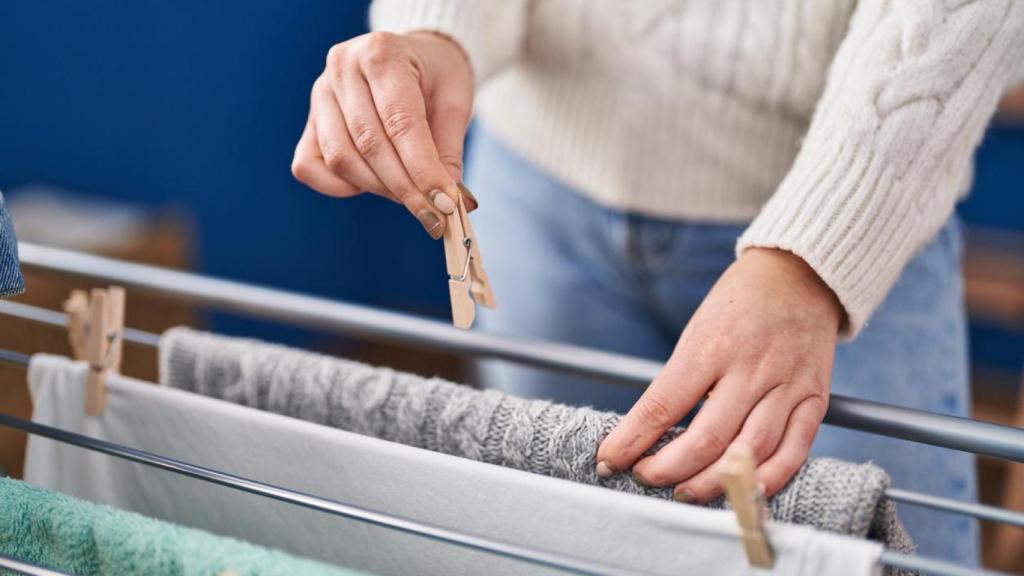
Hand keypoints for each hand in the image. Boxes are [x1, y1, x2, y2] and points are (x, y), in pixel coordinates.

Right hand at [291, 31, 475, 238]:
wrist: (413, 58)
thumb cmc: (435, 78)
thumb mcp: (454, 102)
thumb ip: (448, 149)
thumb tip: (447, 200)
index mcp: (382, 53)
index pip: (400, 122)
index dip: (422, 168)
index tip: (444, 204)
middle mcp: (343, 68)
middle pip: (369, 144)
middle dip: (404, 187)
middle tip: (434, 214)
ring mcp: (320, 94)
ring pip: (341, 158)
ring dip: (378, 188)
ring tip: (411, 196)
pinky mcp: (309, 121)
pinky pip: (309, 166)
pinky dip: (340, 186)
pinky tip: (371, 185)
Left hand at [596, 248, 843, 502]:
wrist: (800, 274)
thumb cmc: (737, 304)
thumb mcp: (697, 331)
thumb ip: (678, 381)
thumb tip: (645, 432)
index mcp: (711, 346)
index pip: (663, 405)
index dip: (632, 440)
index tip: (608, 460)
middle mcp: (751, 368)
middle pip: (707, 438)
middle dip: (668, 468)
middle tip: (644, 477)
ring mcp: (787, 386)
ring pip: (749, 452)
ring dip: (712, 482)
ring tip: (684, 492)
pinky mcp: (814, 399)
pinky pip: (794, 452)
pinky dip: (766, 481)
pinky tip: (741, 491)